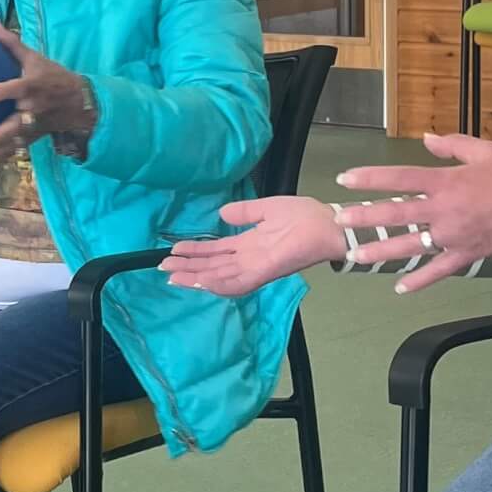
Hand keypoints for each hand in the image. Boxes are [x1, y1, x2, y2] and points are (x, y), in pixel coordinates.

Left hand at [0, 23, 94, 168]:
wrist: (80, 102)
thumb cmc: (53, 76)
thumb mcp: (35, 57)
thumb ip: (10, 43)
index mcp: (34, 87)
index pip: (17, 88)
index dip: (0, 92)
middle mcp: (33, 110)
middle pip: (13, 127)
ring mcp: (32, 128)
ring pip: (10, 145)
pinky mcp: (30, 140)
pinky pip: (10, 153)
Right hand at [160, 196, 344, 295]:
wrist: (329, 225)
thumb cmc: (303, 216)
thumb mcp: (267, 208)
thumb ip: (244, 212)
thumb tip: (221, 212)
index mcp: (249, 245)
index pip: (216, 253)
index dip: (194, 253)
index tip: (172, 251)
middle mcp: (249, 259)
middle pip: (212, 267)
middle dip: (188, 269)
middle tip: (163, 268)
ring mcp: (256, 267)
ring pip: (220, 277)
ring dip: (196, 278)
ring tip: (173, 276)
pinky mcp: (266, 271)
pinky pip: (238, 282)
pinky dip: (218, 283)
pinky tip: (200, 281)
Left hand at [330, 132, 491, 291]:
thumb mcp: (483, 151)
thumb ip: (451, 145)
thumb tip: (427, 139)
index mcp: (446, 182)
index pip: (399, 178)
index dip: (370, 178)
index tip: (345, 179)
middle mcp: (443, 211)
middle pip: (396, 214)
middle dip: (364, 217)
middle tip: (339, 221)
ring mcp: (453, 237)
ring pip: (409, 245)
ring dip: (380, 251)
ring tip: (355, 256)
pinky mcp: (465, 256)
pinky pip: (438, 271)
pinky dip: (419, 281)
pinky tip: (399, 288)